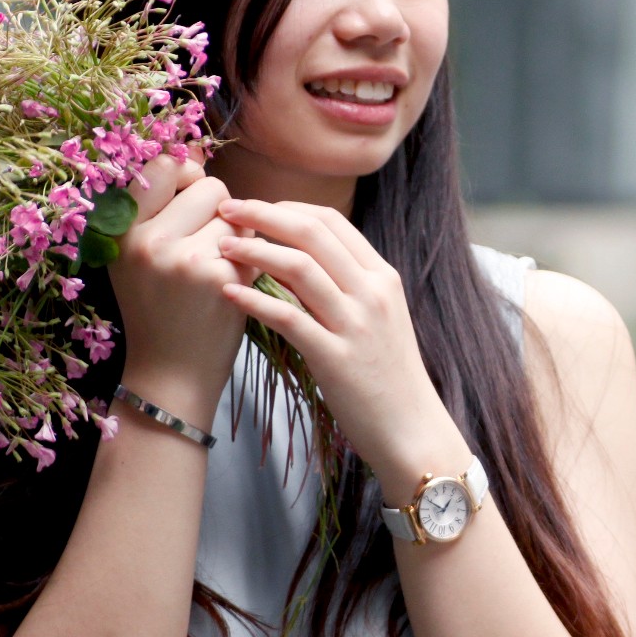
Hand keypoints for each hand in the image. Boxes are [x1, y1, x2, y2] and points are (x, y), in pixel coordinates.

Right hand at [106, 155, 247, 418]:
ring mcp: (185, 259)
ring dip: (238, 237)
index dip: (186, 175)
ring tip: (214, 271)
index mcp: (121, 230)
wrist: (171, 373)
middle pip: (210, 186)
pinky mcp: (221, 277)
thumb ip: (160, 205)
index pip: (164, 166)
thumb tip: (196, 147)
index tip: (189, 201)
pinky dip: (251, 260)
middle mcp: (148, 241)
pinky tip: (230, 288)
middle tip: (202, 250)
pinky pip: (254, 242)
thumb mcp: (138, 254)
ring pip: (237, 214)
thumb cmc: (160, 307)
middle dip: (218, 211)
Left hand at [213, 199, 466, 483]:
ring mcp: (356, 324)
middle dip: (264, 214)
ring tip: (223, 246)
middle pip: (312, 232)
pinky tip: (229, 294)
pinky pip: (288, 317)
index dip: (287, 207)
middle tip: (228, 208)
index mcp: (383, 277)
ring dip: (254, 250)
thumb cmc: (388, 376)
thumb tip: (300, 261)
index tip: (254, 207)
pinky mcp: (336, 358)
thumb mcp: (379, 318)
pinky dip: (255, 300)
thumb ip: (348, 286)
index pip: (332, 221)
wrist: (412, 429)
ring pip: (299, 267)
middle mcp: (372, 292)